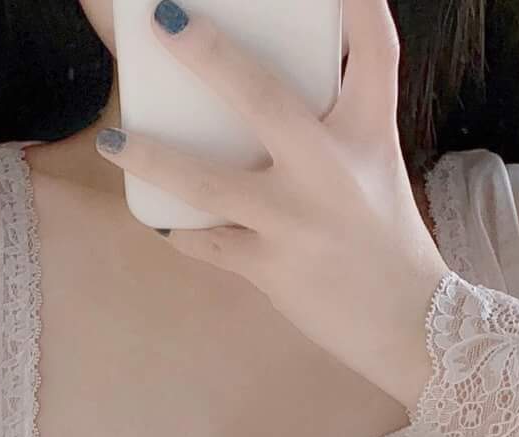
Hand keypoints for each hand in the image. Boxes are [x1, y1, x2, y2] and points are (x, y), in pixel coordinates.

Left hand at [98, 0, 449, 406]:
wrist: (407, 323)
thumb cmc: (384, 237)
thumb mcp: (372, 164)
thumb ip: (329, 124)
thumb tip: (259, 89)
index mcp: (369, 130)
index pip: (374, 49)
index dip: (357, 3)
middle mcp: (333, 168)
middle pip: (264, 98)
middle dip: (209, 55)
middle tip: (164, 19)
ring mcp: (297, 220)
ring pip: (208, 183)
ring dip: (152, 159)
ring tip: (111, 140)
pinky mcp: (272, 267)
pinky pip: (208, 243)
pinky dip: (180, 232)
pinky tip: (157, 220)